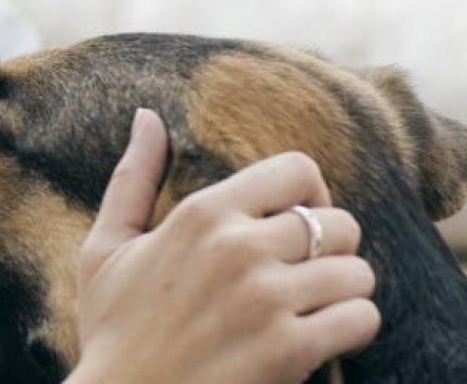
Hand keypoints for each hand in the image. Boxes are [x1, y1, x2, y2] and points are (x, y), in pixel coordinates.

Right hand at [68, 109, 379, 383]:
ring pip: (357, 272)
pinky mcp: (289, 349)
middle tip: (301, 279)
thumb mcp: (105, 248)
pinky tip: (318, 341)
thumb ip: (132, 178)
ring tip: (310, 312)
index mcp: (201, 215)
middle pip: (340, 224)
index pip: (298, 170)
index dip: (311, 196)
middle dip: (329, 252)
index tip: (295, 225)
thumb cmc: (112, 330)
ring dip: (342, 295)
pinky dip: (350, 330)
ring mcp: (266, 299)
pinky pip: (361, 318)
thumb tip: (146, 116)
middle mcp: (238, 248)